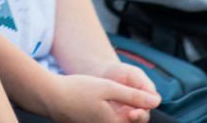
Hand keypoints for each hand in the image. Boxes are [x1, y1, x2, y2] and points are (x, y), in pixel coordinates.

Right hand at [41, 69, 160, 122]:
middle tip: (119, 93)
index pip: (138, 119)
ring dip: (117, 109)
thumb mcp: (109, 88)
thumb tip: (156, 101)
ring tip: (106, 95)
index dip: (140, 107)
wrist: (50, 96)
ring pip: (115, 120)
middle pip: (127, 121)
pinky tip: (96, 99)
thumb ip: (134, 96)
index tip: (133, 95)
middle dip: (129, 108)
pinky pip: (105, 120)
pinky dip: (107, 111)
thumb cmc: (78, 90)